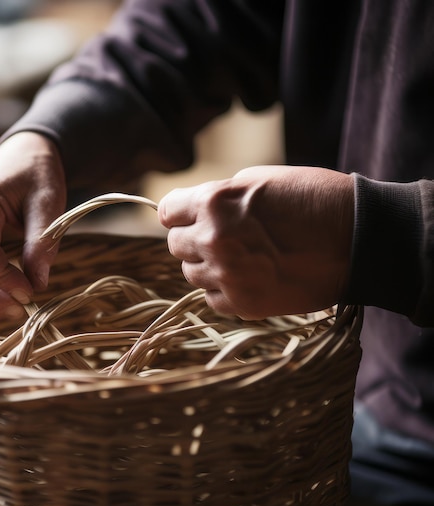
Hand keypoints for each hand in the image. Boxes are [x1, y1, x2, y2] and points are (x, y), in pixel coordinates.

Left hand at [157, 165, 354, 318]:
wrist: (360, 239)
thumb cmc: (313, 200)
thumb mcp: (260, 180)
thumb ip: (218, 197)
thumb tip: (192, 211)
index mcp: (215, 203)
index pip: (167, 212)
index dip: (180, 214)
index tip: (189, 217)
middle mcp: (214, 240)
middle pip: (175, 246)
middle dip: (194, 240)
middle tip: (224, 237)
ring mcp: (228, 276)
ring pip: (191, 274)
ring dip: (209, 266)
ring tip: (243, 257)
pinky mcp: (244, 305)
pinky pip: (212, 299)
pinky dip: (225, 290)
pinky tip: (251, 277)